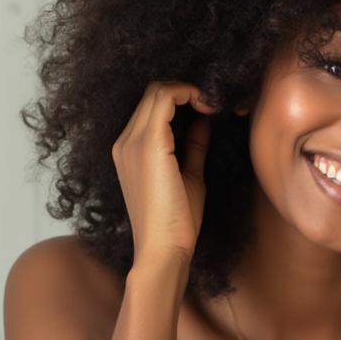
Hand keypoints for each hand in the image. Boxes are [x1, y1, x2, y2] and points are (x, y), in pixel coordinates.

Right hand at [111, 81, 217, 266]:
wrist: (163, 248)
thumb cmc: (176, 221)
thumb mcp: (189, 174)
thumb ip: (192, 147)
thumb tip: (203, 122)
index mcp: (130, 149)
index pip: (152, 105)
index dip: (181, 98)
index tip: (209, 108)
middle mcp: (125, 141)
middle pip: (153, 93)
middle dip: (186, 91)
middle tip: (215, 104)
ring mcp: (132, 142)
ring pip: (157, 91)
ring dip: (188, 91)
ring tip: (212, 105)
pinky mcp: (147, 145)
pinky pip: (164, 100)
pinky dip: (187, 94)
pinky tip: (208, 107)